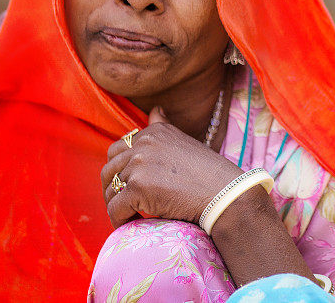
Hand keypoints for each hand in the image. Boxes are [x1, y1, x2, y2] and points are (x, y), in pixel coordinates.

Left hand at [100, 106, 243, 227]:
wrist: (224, 193)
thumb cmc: (209, 173)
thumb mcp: (185, 140)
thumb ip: (164, 126)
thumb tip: (155, 110)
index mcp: (155, 131)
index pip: (120, 149)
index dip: (122, 170)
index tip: (131, 185)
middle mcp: (144, 143)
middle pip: (109, 168)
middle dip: (112, 188)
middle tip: (125, 203)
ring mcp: (139, 165)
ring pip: (110, 190)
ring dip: (117, 205)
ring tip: (130, 215)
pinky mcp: (137, 188)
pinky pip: (115, 209)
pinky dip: (119, 221)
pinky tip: (130, 225)